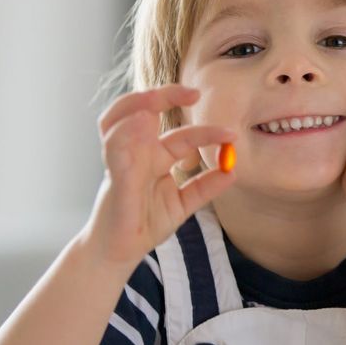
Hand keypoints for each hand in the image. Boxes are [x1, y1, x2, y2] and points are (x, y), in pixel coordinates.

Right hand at [81, 83, 236, 269]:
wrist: (120, 252)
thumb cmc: (145, 224)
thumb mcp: (183, 203)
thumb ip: (205, 187)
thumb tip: (232, 170)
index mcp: (154, 157)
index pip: (182, 135)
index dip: (207, 133)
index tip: (231, 136)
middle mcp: (137, 152)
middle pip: (143, 108)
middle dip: (165, 94)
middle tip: (194, 92)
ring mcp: (122, 160)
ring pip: (117, 117)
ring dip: (137, 102)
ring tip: (160, 98)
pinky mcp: (113, 175)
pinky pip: (113, 146)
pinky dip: (123, 131)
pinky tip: (139, 122)